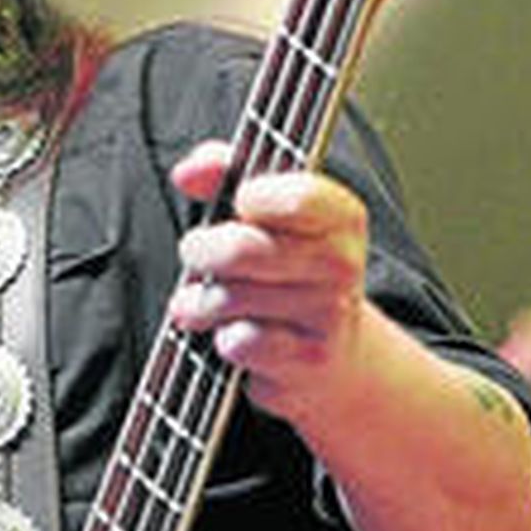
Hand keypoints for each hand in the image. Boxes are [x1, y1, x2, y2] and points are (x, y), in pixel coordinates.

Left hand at [167, 140, 369, 422]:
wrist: (327, 350)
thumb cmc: (280, 263)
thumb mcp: (258, 208)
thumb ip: (221, 171)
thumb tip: (187, 173)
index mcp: (340, 214)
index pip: (297, 199)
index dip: (253, 197)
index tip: (239, 201)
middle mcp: (343, 263)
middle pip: (242, 250)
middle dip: (200, 250)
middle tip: (195, 252)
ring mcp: (331, 314)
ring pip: (229, 298)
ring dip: (201, 301)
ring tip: (205, 300)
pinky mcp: (310, 360)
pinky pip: (239, 343)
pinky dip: (223, 340)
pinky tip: (234, 335)